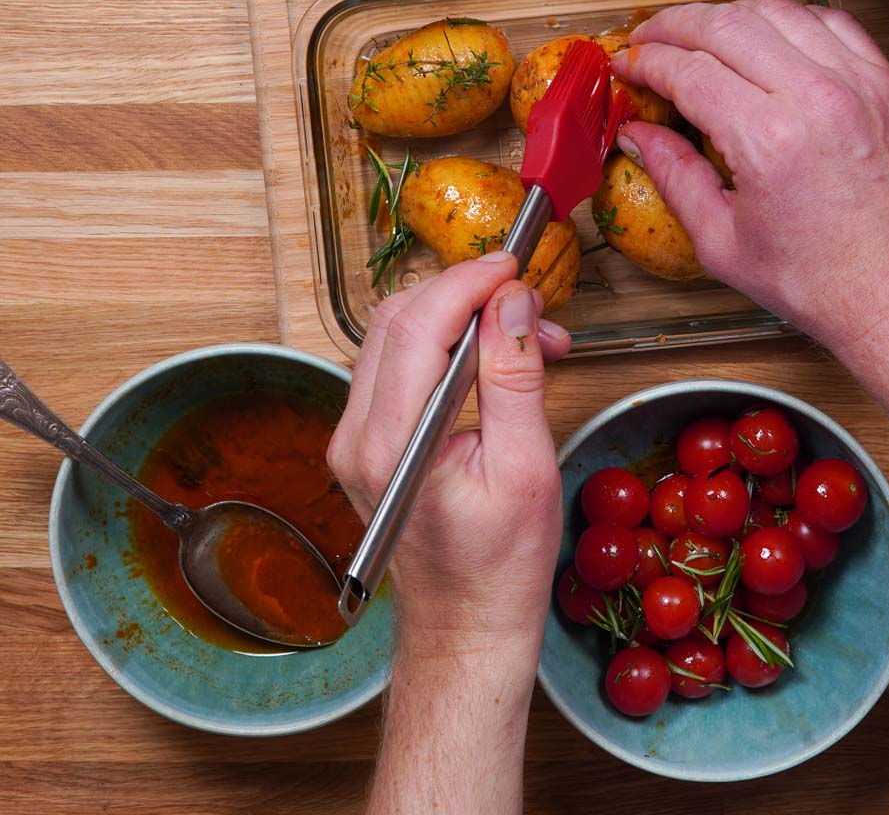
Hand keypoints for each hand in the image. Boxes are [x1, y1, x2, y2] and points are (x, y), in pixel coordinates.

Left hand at [327, 255, 570, 663]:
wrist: (465, 626)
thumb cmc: (499, 567)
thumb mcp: (525, 467)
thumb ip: (515, 377)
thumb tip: (513, 303)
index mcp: (389, 445)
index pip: (416, 328)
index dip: (466, 284)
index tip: (514, 266)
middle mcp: (355, 435)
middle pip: (396, 320)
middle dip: (467, 295)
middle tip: (531, 304)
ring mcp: (353, 437)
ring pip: (396, 335)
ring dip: (462, 317)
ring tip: (530, 337)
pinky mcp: (367, 439)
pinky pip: (400, 364)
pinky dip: (449, 344)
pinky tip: (497, 359)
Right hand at [612, 0, 888, 355]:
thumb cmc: (824, 284)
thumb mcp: (724, 244)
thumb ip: (674, 177)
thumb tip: (638, 135)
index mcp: (769, 139)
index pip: (689, 70)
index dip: (646, 62)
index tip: (627, 65)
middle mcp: (817, 98)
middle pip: (726, 25)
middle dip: (674, 25)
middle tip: (648, 39)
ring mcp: (859, 84)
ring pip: (778, 12)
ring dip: (728, 15)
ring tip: (700, 35)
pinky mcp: (886, 86)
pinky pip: (831, 23)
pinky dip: (789, 20)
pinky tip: (767, 38)